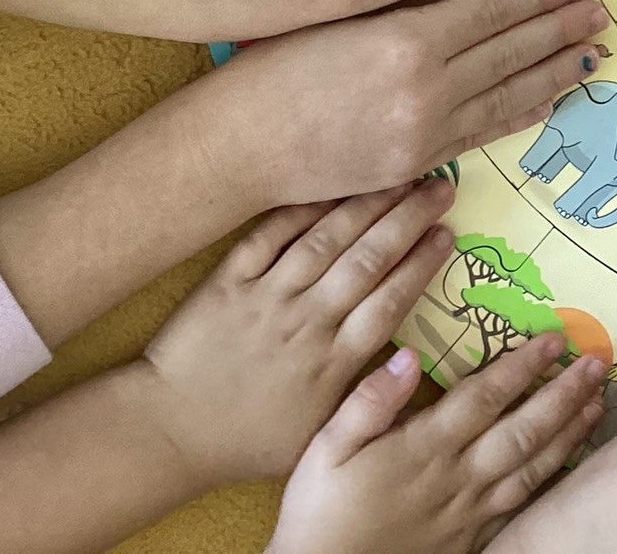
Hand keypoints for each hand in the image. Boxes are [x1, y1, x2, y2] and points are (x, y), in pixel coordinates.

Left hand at [141, 182, 457, 484]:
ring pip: (325, 241)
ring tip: (397, 176)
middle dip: (409, 219)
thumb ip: (367, 401)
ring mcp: (265, 298)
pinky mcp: (228, 282)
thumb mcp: (318, 438)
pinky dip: (301, 209)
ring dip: (366, 206)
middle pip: (367, 261)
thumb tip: (415, 361)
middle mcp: (304, 322)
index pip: (390, 301)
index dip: (422, 263)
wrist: (168, 431)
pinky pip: (269, 237)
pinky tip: (328, 183)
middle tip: (440, 187)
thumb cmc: (248, 440)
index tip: (448, 232)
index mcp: (331, 363)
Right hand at [194, 0, 608, 206]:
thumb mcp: (346, 13)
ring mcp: (426, 131)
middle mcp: (426, 87)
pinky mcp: (419, 164)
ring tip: (590, 50)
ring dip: (556, 69)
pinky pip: (485, 132)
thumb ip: (416, 0)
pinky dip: (522, 113)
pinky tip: (550, 97)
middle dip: (560, 28)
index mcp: (406, 37)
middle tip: (598, 10)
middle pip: (512, 50)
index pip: (493, 10)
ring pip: (509, 93)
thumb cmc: (278, 64)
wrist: (240, 143)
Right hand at [268, 331, 604, 553]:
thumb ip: (368, 401)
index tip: (555, 338)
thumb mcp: (325, 449)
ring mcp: (470, 510)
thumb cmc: (318, 511)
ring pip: (532, 466)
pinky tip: (570, 460)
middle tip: (598, 361)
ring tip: (599, 402)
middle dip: (564, 393)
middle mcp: (456, 477)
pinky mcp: (473, 537)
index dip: (522, 366)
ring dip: (570, 431)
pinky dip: (552, 478)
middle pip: (523, 429)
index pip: (484, 397)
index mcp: (423, 448)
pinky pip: (522, 503)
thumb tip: (406, 355)